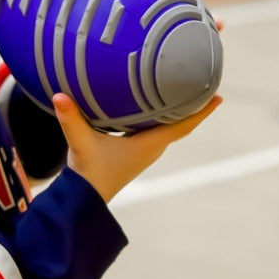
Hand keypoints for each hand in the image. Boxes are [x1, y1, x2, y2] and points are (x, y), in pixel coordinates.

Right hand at [53, 94, 221, 202]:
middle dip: (193, 103)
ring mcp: (145, 150)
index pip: (182, 126)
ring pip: (169, 125)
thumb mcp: (80, 143)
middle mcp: (152, 147)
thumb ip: (70, 119)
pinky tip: (157, 101)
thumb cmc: (88, 174)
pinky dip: (163, 115)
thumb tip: (59, 96)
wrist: (83, 199)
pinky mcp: (135, 150)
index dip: (201, 112)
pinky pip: (156, 128)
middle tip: (205, 79)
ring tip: (187, 86)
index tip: (219, 97)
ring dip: (178, 109)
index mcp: (149, 145)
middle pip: (181, 122)